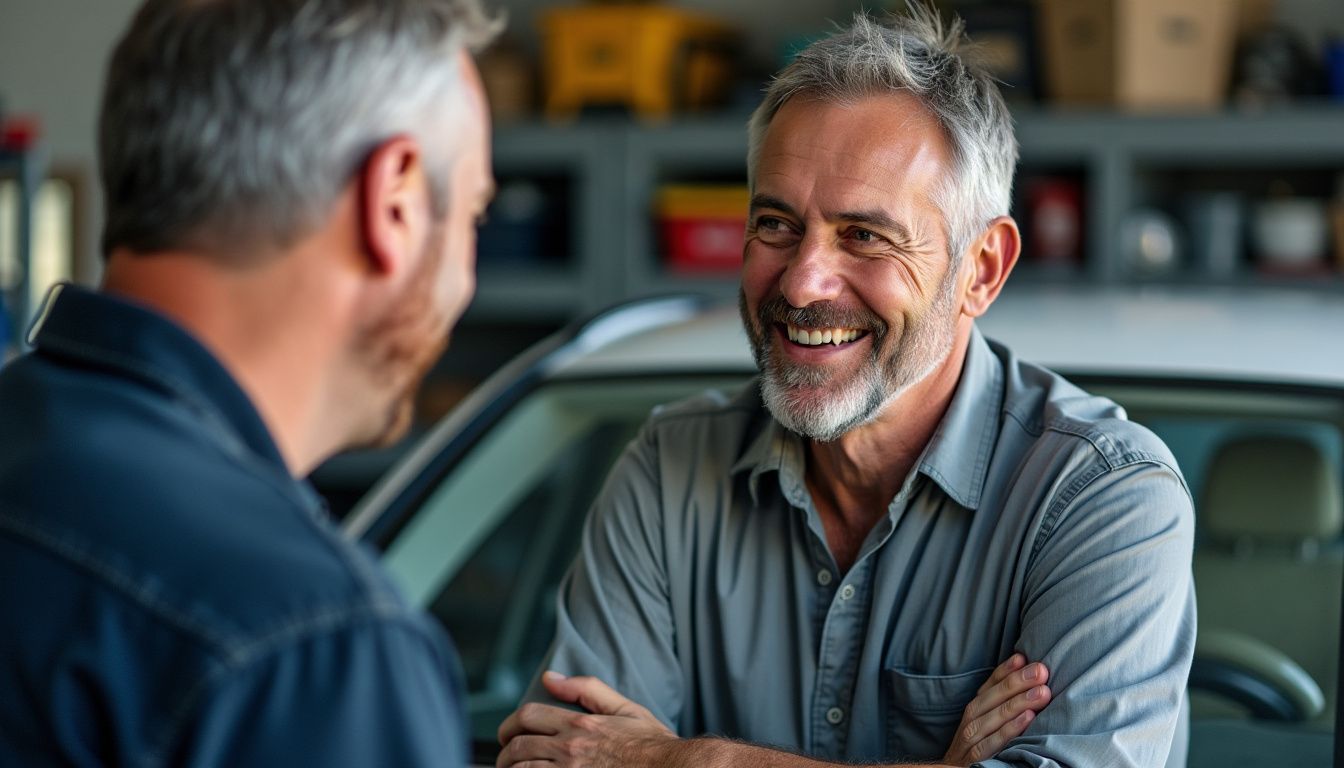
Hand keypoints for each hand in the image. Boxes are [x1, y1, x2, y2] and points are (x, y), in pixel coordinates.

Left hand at [497, 671, 676, 767]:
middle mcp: (570, 749)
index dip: (509, 724)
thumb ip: (586, 689)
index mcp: (579, 724)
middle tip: (507, 757)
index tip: (508, 734)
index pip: (527, 716)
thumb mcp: (625, 708)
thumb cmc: (653, 745)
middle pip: (517, 746)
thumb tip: (551, 677)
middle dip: (505, 751)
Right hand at [942, 654, 1050, 765]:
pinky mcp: (975, 757)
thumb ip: (1004, 700)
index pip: (991, 683)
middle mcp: (971, 718)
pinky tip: (1028, 718)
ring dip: (1019, 702)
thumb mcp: (987, 719)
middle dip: (1019, 681)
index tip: (1026, 658)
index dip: (1007, 669)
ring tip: (1042, 692)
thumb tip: (1026, 669)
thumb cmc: (979, 743)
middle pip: (994, 696)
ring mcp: (971, 738)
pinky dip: (1010, 729)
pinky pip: (993, 741)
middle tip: (1041, 671)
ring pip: (995, 716)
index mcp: (976, 706)